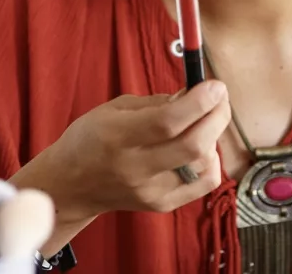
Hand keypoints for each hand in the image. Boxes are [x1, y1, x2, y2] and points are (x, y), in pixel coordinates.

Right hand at [14, 80, 231, 224]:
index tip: (215, 86)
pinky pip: (205, 183)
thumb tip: (196, 94)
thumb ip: (158, 103)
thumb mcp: (115, 108)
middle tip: (219, 98)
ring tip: (201, 123)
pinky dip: (211, 161)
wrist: (72, 185)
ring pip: (204, 163)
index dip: (199, 102)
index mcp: (117, 136)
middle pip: (193, 144)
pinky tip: (201, 149)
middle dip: (217, 115)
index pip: (168, 122)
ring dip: (212, 136)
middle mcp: (135, 167)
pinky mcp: (161, 205)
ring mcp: (150, 191)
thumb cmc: (92, 139)